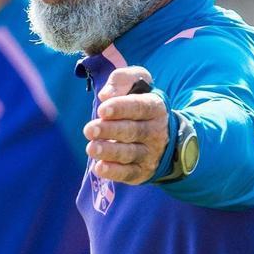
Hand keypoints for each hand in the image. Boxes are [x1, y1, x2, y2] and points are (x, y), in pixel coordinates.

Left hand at [84, 66, 168, 184]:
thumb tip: (105, 95)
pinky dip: (114, 172)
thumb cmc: (140, 105)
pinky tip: (99, 168)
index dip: (121, 108)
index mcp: (154, 107)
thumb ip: (122, 80)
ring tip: (91, 148)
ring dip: (109, 152)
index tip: (102, 110)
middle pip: (133, 131)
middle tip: (89, 130)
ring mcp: (150, 153)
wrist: (164, 137)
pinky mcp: (142, 171)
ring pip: (130, 153)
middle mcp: (155, 131)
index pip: (139, 107)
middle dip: (110, 130)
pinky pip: (129, 173)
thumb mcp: (137, 84)